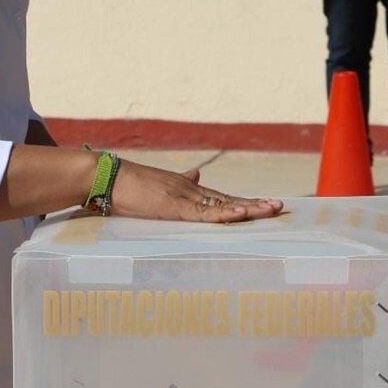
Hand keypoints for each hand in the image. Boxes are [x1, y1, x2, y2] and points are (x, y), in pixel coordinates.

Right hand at [110, 160, 283, 222]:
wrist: (108, 177)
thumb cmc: (128, 185)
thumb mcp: (159, 185)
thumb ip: (180, 181)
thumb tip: (197, 173)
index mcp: (187, 188)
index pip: (221, 197)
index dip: (244, 201)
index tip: (265, 203)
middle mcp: (190, 190)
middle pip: (229, 199)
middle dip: (254, 204)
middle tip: (279, 206)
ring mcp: (184, 197)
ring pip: (222, 205)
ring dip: (248, 208)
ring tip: (270, 209)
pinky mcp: (174, 206)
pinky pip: (204, 213)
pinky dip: (224, 214)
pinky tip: (241, 214)